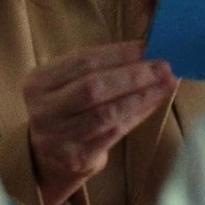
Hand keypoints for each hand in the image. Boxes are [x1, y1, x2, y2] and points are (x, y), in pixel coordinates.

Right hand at [24, 40, 176, 204]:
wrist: (48, 157)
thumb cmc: (66, 110)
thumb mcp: (67, 83)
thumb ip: (98, 67)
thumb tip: (145, 52)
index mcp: (38, 82)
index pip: (83, 61)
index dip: (119, 53)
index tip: (148, 47)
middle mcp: (43, 110)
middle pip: (93, 87)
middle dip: (134, 75)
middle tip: (164, 67)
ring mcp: (57, 136)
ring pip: (107, 113)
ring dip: (142, 96)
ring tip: (166, 84)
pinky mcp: (76, 157)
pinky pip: (114, 133)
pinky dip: (138, 115)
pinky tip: (153, 104)